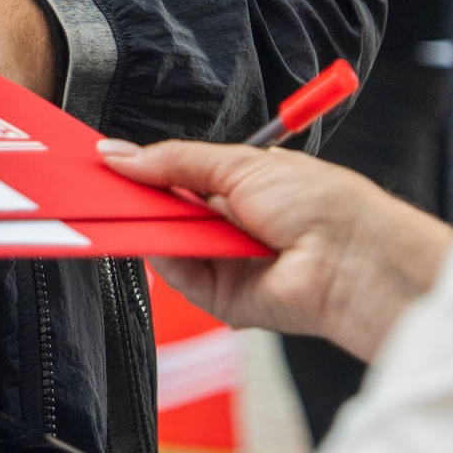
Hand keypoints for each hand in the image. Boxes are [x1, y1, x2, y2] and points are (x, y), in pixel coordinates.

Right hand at [98, 141, 452, 360]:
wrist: (352, 256)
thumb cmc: (318, 202)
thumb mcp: (240, 163)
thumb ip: (176, 161)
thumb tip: (121, 153)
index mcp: (242, 185)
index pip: (180, 176)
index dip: (146, 169)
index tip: (109, 159)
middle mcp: (232, 225)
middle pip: (170, 212)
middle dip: (138, 197)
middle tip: (100, 182)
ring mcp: (227, 263)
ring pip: (170, 245)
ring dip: (147, 226)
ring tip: (119, 205)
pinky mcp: (224, 299)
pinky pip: (182, 277)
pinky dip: (165, 259)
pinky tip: (155, 241)